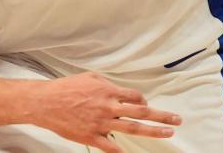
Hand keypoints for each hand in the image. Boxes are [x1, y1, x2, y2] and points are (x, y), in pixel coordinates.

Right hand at [28, 73, 180, 152]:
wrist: (46, 103)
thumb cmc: (66, 88)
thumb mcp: (90, 77)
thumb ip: (107, 83)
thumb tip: (120, 90)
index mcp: (108, 91)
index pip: (135, 96)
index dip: (144, 100)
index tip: (146, 104)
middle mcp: (108, 107)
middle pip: (141, 111)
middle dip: (162, 116)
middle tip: (177, 120)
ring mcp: (101, 123)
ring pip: (132, 128)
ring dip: (153, 130)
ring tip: (168, 132)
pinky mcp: (92, 136)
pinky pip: (111, 145)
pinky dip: (122, 150)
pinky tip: (130, 152)